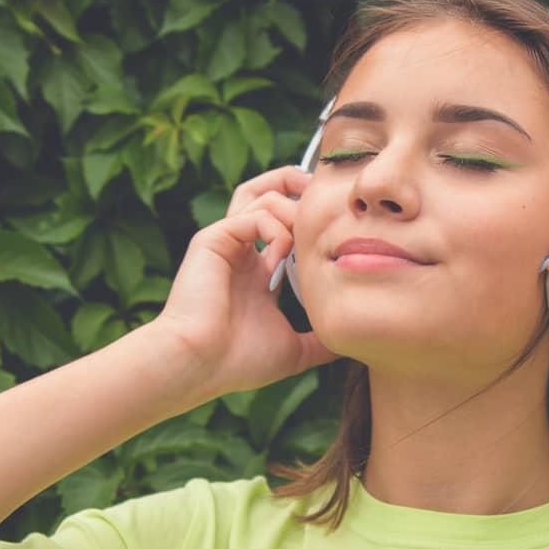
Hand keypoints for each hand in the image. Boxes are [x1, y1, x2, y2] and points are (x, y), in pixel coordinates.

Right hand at [152, 164, 340, 398]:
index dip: (309, 218)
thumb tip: (349, 342)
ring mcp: (226, 243)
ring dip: (291, 207)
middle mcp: (241, 251)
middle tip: (324, 197)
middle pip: (264, 193)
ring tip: (307, 233)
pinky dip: (275, 225)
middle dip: (295, 183)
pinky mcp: (213, 240)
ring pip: (259, 195)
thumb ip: (319, 341)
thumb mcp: (293, 350)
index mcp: (257, 271)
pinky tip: (283, 251)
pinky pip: (252, 213)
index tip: (337, 227)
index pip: (282, 225)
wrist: (199, 365)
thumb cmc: (237, 361)